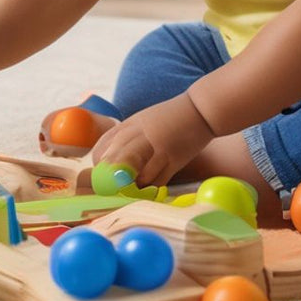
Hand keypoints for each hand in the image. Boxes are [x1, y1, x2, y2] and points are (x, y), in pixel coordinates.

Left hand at [90, 93, 214, 186]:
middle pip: (115, 160)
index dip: (99, 164)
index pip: (102, 146)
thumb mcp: (142, 122)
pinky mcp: (174, 158)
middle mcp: (140, 134)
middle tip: (110, 190)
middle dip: (110, 179)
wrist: (201, 109)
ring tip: (130, 191)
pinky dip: (150, 188)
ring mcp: (157, 146)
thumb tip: (110, 161)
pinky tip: (148, 190)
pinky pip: (157, 180)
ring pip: (136, 173)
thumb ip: (127, 139)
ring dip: (131, 186)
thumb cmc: (170, 118)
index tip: (102, 174)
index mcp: (129, 124)